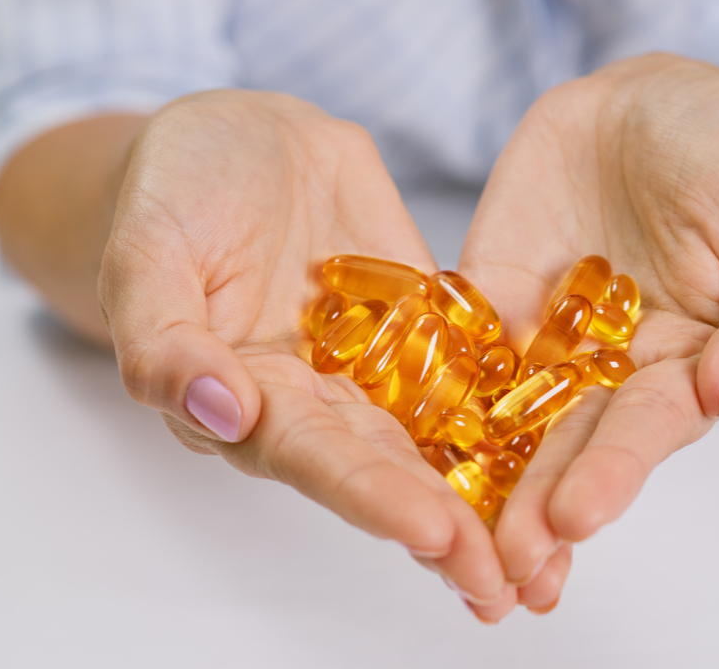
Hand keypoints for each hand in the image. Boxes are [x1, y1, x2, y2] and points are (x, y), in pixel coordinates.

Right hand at [97, 90, 509, 610]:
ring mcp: (379, 362)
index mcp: (252, 399)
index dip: (372, 497)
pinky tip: (572, 442)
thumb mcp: (146, 252)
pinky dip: (517, 403)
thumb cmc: (173, 193)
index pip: (314, 459)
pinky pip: (475, 361)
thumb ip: (163, 335)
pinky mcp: (425, 320)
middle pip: (390, 468)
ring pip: (439, 435)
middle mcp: (322, 398)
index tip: (434, 532)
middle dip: (448, 524)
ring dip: (491, 492)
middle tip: (507, 578)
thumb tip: (217, 409)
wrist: (240, 140)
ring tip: (551, 550)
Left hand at [459, 53, 718, 609]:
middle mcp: (610, 368)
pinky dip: (425, 384)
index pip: (647, 429)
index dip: (613, 471)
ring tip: (442, 533)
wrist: (659, 107)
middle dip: (534, 499)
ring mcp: (545, 334)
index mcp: (685, 365)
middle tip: (498, 558)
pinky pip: (454, 341)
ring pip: (505, 411)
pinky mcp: (491, 293)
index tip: (576, 518)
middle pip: (567, 441)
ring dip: (477, 472)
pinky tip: (391, 428)